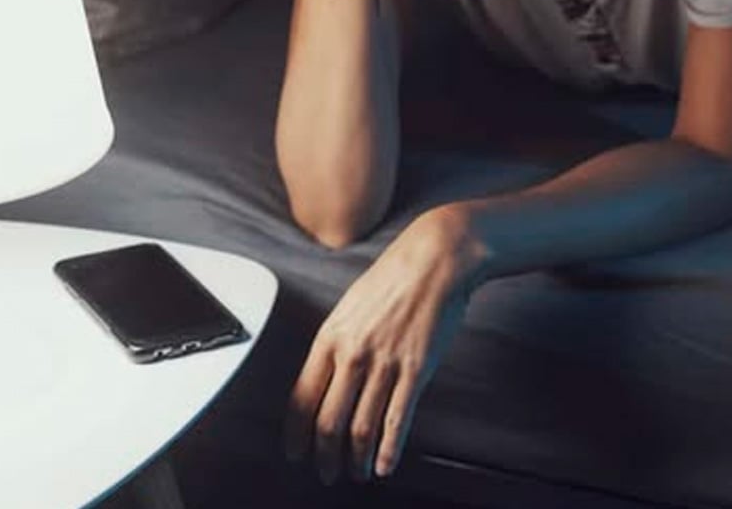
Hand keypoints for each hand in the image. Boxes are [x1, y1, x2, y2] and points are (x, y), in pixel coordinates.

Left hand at [285, 210, 474, 484]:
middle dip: (324, 457)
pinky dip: (388, 450)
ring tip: (356, 473)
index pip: (301, 398)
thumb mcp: (351, 304)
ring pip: (361, 428)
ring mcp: (385, 363)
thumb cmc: (395, 276)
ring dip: (355, 460)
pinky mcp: (416, 369)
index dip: (296, 434)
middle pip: (328, 422)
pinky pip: (397, 420)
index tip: (296, 452)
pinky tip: (384, 465)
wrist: (435, 258)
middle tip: (326, 473)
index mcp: (331, 336)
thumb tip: (327, 376)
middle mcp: (353, 353)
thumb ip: (338, 340)